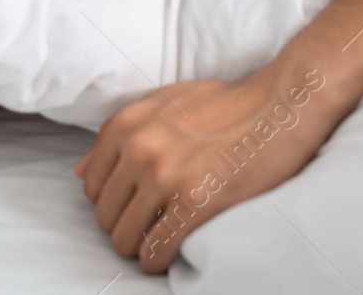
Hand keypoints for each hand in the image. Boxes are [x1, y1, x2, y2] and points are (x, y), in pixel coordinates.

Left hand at [75, 66, 338, 272]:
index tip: (136, 205)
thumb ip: (123, 134)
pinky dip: (159, 260)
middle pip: (106, 215)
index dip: (114, 201)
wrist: (282, 102)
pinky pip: (156, 251)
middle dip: (126, 225)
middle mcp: (140, 149)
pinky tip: (173, 253)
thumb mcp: (167, 103)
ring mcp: (166, 177)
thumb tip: (80, 172)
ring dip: (141, 246)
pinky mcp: (195, 203)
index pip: (92, 184)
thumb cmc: (229, 102)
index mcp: (128, 124)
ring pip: (125, 238)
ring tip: (163, 239)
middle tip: (153, 225)